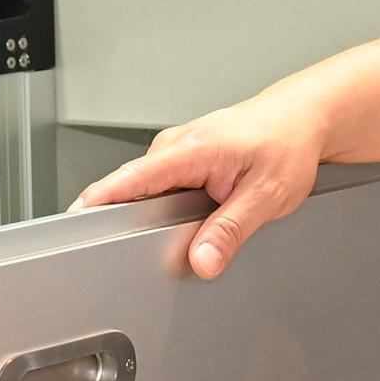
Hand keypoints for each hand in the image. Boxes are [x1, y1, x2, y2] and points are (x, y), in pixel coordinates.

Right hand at [70, 94, 330, 278]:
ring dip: (143, 215)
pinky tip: (177, 222)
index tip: (78, 220)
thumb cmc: (287, 145)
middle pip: (129, 189)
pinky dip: (158, 207)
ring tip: (167, 236)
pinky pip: (156, 187)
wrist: (302, 119)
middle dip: (121, 220)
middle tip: (127, 253)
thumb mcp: (268, 196)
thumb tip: (203, 260)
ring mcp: (175, 151)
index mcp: (193, 149)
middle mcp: (176, 145)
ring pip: (143, 190)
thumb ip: (231, 231)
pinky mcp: (180, 160)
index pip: (133, 178)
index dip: (101, 200)